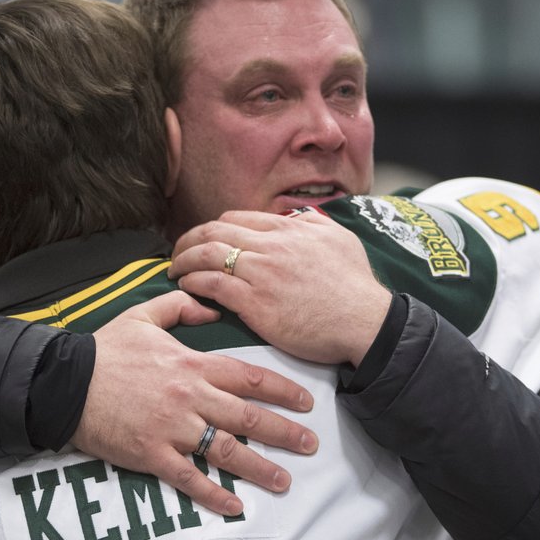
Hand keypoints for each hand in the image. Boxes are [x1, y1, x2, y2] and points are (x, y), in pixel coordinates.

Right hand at [72, 291, 316, 516]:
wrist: (64, 383)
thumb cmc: (105, 350)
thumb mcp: (143, 316)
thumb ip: (181, 308)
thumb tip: (212, 308)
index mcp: (192, 366)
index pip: (248, 377)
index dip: (281, 390)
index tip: (305, 402)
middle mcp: (190, 398)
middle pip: (247, 417)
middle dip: (284, 431)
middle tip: (311, 444)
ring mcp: (172, 429)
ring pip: (225, 451)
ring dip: (259, 467)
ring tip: (284, 481)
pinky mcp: (152, 455)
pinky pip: (189, 478)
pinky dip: (213, 495)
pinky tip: (235, 507)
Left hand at [169, 210, 391, 366]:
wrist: (365, 322)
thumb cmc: (356, 287)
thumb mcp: (341, 240)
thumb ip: (315, 224)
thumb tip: (299, 217)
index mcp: (289, 230)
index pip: (236, 218)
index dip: (213, 228)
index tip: (204, 239)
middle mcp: (271, 246)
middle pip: (214, 231)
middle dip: (188, 240)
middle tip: (178, 252)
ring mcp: (261, 274)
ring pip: (207, 255)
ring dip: (183, 260)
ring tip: (174, 269)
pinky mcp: (255, 304)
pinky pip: (211, 285)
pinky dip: (192, 282)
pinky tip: (186, 286)